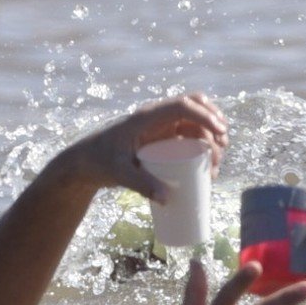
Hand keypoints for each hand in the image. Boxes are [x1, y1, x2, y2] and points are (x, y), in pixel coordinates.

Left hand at [56, 93, 227, 201]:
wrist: (85, 163)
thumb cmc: (98, 162)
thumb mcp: (118, 172)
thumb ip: (140, 184)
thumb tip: (167, 198)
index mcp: (147, 116)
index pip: (182, 105)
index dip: (204, 115)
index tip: (220, 133)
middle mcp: (157, 117)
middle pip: (196, 108)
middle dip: (214, 124)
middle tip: (220, 150)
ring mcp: (162, 127)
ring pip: (196, 123)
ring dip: (212, 136)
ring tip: (215, 164)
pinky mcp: (163, 139)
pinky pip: (189, 135)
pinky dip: (204, 145)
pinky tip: (209, 163)